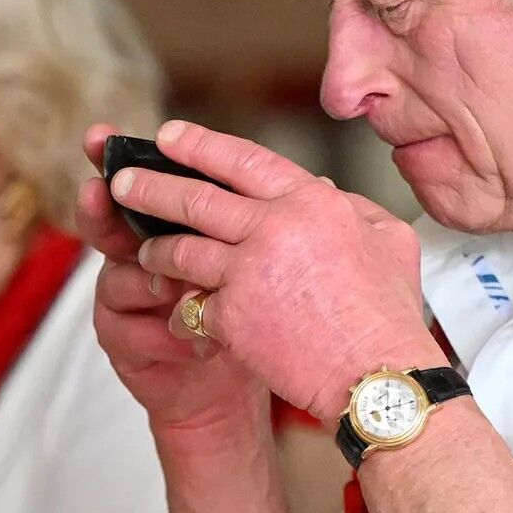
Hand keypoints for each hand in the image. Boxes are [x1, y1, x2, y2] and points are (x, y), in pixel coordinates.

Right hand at [78, 125, 266, 432]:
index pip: (149, 184)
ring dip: (146, 280)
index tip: (106, 137)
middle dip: (104, 204)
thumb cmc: (250, 315)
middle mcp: (141, 253)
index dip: (125, 158)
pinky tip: (191, 342)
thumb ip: (275, 224)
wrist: (233, 386)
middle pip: (110, 221)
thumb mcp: (264, 265)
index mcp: (173, 225)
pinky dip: (160, 334)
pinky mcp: (122, 341)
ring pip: (116, 275)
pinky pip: (127, 329)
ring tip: (170, 287)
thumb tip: (317, 184)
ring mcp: (126, 298)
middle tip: (102, 189)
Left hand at [110, 121, 445, 421]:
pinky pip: (190, 306)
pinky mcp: (231, 314)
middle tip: (121, 180)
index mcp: (312, 202)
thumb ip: (354, 208)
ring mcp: (248, 270)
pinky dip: (184, 313)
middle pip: (196, 198)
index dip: (200, 146)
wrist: (377, 376)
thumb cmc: (388, 314)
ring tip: (144, 253)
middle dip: (151, 186)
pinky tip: (182, 320)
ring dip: (157, 251)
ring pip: (182, 250)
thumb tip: (330, 193)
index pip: (244, 161)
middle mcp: (274, 227)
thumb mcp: (390, 240)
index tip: (169, 136)